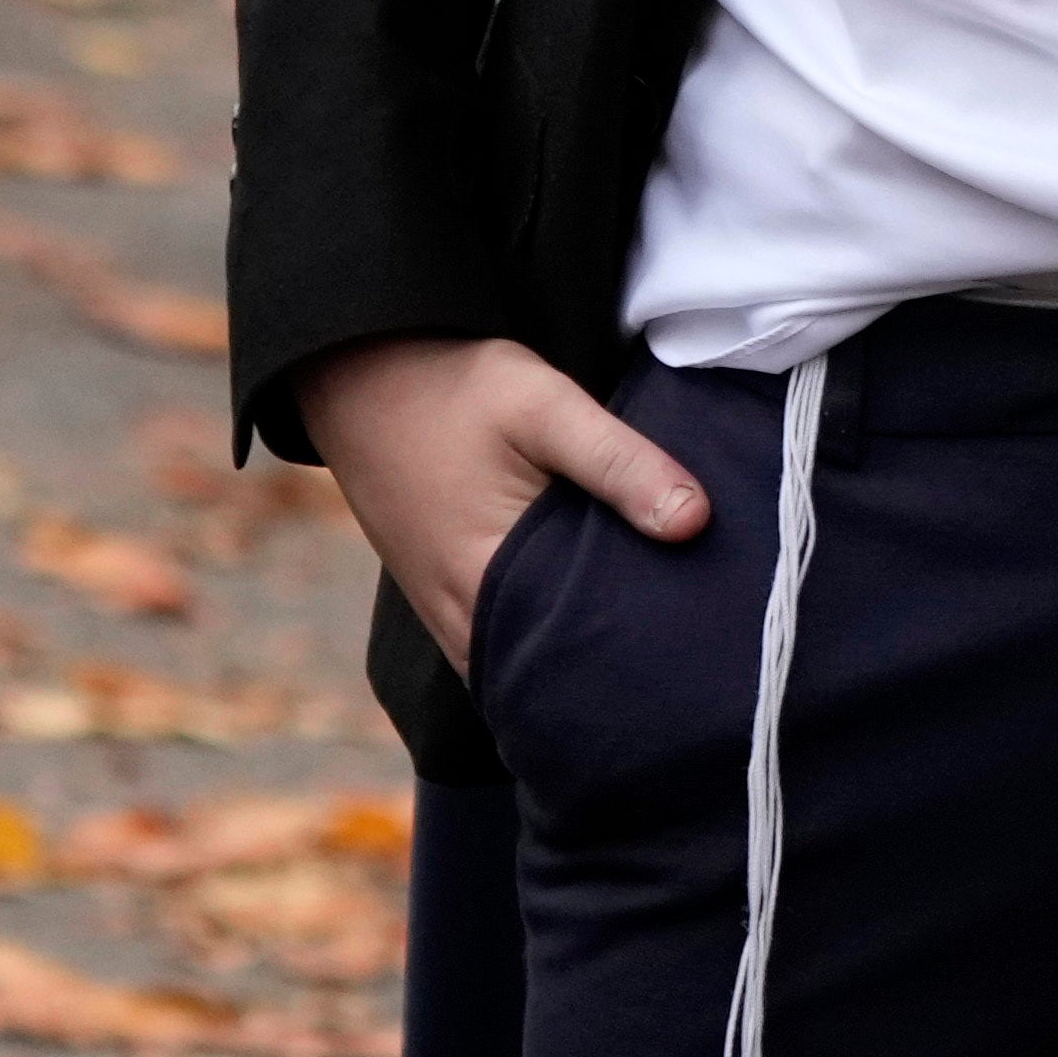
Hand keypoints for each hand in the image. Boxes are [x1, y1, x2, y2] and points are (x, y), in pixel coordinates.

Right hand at [299, 334, 708, 666]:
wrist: (358, 373)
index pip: (580, 672)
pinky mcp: (446, 602)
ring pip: (528, 671)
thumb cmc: (452, 388)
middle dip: (617, 674)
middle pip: (555, 683)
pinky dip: (546, 643)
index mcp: (489, 592)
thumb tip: (696, 523)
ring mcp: (450, 619)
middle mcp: (463, 625)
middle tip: (692, 660)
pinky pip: (504, 649)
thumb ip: (618, 464)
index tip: (699, 660)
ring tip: (656, 647)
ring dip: (579, 661)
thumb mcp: (545, 406)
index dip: (640, 670)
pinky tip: (592, 618)